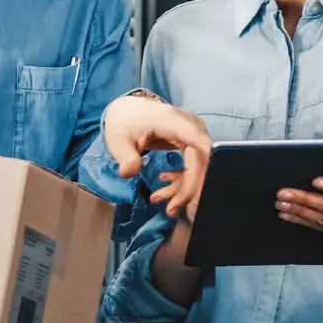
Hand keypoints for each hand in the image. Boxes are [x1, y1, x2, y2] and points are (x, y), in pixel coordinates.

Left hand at [103, 94, 211, 218]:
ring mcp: (194, 133)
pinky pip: (196, 164)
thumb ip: (125, 157)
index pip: (199, 144)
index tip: (200, 194)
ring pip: (201, 165)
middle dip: (189, 189)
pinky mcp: (192, 142)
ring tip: (161, 202)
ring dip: (185, 188)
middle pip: (202, 160)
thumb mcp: (118, 140)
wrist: (128, 111)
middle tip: (171, 211)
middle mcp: (191, 125)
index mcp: (174, 121)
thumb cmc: (124, 123)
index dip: (203, 169)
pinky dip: (184, 180)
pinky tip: (165, 187)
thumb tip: (128, 173)